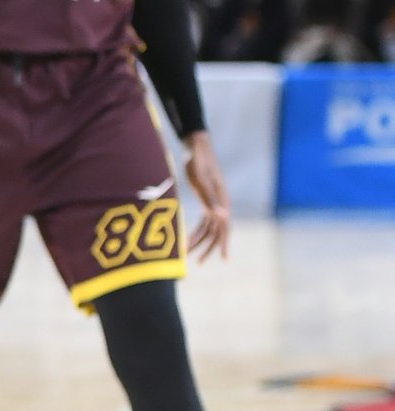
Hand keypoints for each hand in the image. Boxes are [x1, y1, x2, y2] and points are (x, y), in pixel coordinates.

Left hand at [182, 131, 229, 261]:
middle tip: (197, 262)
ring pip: (209, 228)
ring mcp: (214, 204)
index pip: (224, 228)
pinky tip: (189, 240)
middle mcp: (220, 205)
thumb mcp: (201, 179)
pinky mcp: (206, 201)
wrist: (195, 147)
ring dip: (200, 241)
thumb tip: (223, 216)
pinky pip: (204, 222)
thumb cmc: (198, 161)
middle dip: (207, 248)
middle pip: (216, 232)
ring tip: (187, 254)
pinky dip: (197, 232)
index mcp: (221, 202)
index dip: (223, 244)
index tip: (224, 260)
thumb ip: (210, 198)